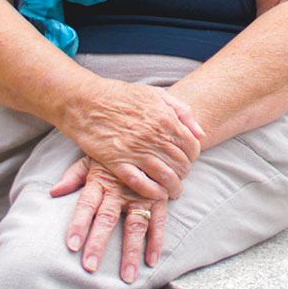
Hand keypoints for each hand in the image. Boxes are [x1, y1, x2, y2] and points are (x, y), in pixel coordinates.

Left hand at [51, 157, 167, 281]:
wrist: (152, 133)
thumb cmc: (116, 151)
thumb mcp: (93, 157)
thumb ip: (74, 176)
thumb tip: (52, 193)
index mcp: (101, 180)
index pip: (86, 205)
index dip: (79, 224)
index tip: (71, 245)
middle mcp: (120, 189)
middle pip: (107, 219)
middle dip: (98, 243)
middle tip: (90, 267)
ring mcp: (142, 193)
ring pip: (135, 224)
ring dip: (131, 251)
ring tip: (127, 276)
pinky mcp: (159, 196)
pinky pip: (159, 221)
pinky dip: (156, 240)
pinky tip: (152, 260)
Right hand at [63, 80, 205, 201]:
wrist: (86, 100)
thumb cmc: (122, 95)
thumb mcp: (156, 94)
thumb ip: (182, 111)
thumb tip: (201, 133)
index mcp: (165, 118)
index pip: (192, 146)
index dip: (193, 156)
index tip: (188, 160)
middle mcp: (154, 136)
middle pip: (181, 163)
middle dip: (185, 174)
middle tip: (181, 177)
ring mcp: (135, 150)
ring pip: (165, 176)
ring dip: (173, 187)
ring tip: (173, 191)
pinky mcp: (117, 162)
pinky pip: (141, 183)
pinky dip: (153, 192)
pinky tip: (158, 194)